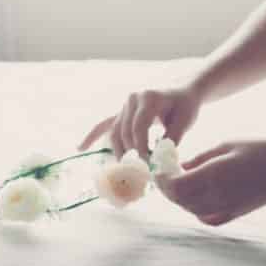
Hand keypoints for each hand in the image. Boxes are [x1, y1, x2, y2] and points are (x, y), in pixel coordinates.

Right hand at [77, 85, 201, 159]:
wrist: (182, 90)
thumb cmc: (185, 106)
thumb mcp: (184, 121)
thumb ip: (172, 140)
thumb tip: (159, 162)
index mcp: (148, 98)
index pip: (139, 127)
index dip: (141, 148)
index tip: (148, 166)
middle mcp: (132, 99)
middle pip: (125, 132)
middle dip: (131, 154)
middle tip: (139, 174)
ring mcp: (124, 105)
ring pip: (115, 132)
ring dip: (118, 152)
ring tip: (124, 171)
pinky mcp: (121, 112)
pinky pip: (104, 124)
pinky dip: (92, 136)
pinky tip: (80, 147)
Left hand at [152, 138, 265, 226]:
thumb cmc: (257, 147)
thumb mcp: (223, 145)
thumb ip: (198, 159)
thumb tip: (177, 167)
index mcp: (214, 176)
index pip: (175, 187)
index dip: (162, 179)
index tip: (158, 167)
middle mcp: (219, 197)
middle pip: (179, 200)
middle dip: (167, 187)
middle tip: (164, 172)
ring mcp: (228, 209)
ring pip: (190, 209)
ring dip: (179, 197)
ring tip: (179, 179)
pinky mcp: (236, 214)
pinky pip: (206, 217)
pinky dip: (195, 207)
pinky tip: (197, 193)